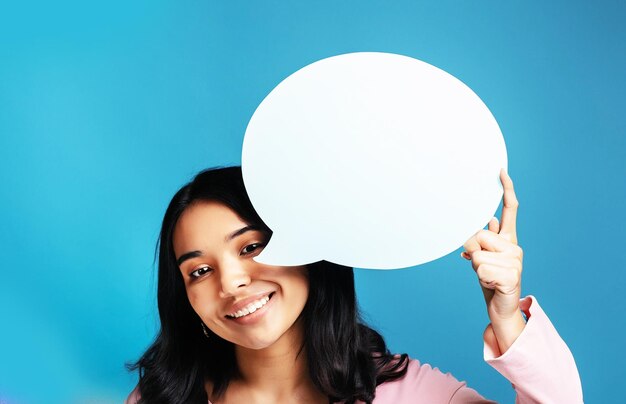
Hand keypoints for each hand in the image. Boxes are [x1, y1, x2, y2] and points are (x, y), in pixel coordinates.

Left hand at [461, 168, 525, 353]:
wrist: (501, 308)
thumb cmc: (490, 280)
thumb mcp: (481, 257)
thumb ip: (482, 240)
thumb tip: (488, 221)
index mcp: (508, 239)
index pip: (510, 210)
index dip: (506, 190)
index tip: (500, 171)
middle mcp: (515, 247)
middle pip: (480, 235)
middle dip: (472, 252)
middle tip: (482, 267)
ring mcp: (515, 261)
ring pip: (477, 255)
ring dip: (476, 268)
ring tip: (487, 277)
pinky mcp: (511, 276)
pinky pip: (481, 270)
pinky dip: (481, 279)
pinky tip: (491, 285)